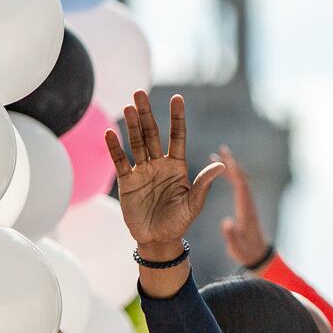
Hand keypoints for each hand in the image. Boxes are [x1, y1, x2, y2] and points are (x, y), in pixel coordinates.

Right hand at [106, 91, 222, 251]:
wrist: (158, 240)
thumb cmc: (179, 222)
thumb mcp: (194, 203)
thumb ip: (203, 183)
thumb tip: (222, 166)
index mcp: (178, 166)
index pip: (177, 136)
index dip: (177, 118)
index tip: (177, 98)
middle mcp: (159, 164)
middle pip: (152, 134)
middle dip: (147, 114)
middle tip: (140, 93)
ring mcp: (142, 171)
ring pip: (136, 143)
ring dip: (132, 125)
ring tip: (129, 106)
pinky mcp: (127, 181)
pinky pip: (120, 161)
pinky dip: (115, 148)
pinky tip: (110, 133)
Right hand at [214, 145, 271, 268]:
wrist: (258, 255)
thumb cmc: (247, 252)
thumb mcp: (236, 247)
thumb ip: (231, 235)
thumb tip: (225, 222)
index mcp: (246, 210)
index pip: (241, 187)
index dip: (234, 172)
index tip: (226, 159)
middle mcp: (248, 203)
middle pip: (241, 179)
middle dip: (232, 164)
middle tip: (221, 149)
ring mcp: (247, 204)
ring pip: (240, 181)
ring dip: (230, 168)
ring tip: (218, 155)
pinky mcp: (245, 206)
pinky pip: (238, 187)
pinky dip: (231, 176)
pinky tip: (222, 172)